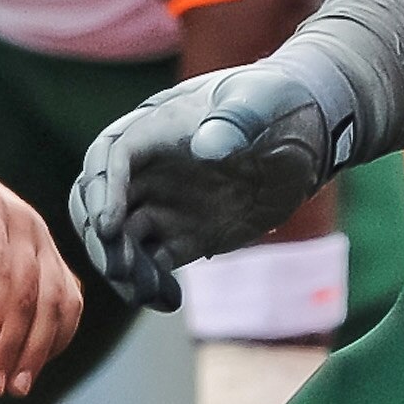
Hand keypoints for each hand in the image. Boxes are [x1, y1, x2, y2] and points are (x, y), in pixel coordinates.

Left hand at [0, 157, 83, 397]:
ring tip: (15, 385)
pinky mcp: (49, 260)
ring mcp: (43, 241)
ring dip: (40, 347)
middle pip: (31, 288)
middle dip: (15, 341)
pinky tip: (35, 363)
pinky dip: (57, 335)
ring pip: (57, 299)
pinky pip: (66, 301)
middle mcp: (25, 222)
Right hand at [69, 62, 339, 311]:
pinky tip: (168, 301)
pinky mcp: (182, 236)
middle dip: (101, 237)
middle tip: (120, 269)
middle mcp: (148, 170)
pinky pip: (151, 264)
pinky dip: (150, 284)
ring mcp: (162, 205)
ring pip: (121, 241)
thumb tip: (207, 146)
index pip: (110, 158)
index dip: (104, 191)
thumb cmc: (276, 103)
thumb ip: (234, 121)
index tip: (108, 226)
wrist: (305, 133)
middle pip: (98, 203)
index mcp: (154, 129)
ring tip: (148, 293)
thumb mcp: (260, 103)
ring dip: (124, 269)